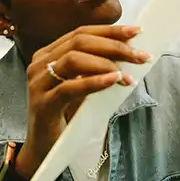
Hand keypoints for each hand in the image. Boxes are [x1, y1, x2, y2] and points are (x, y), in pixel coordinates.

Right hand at [18, 25, 149, 176]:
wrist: (45, 149)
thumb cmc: (66, 116)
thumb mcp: (82, 87)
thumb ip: (96, 68)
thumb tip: (130, 53)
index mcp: (48, 54)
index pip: (81, 32)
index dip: (110, 30)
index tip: (137, 32)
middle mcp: (39, 64)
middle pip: (79, 42)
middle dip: (114, 46)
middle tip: (140, 56)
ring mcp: (38, 84)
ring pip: (73, 60)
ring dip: (106, 64)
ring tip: (129, 75)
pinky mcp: (43, 105)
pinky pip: (69, 88)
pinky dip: (94, 82)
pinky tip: (114, 80)